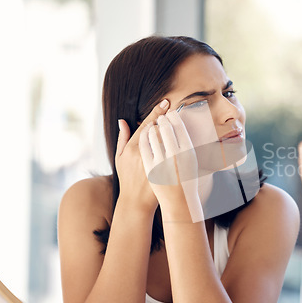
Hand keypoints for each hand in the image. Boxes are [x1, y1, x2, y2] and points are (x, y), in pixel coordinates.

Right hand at [115, 99, 169, 213]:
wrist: (138, 200)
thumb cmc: (128, 177)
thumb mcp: (120, 158)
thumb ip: (122, 139)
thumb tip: (122, 121)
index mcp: (134, 149)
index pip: (147, 125)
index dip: (156, 112)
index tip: (165, 102)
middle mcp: (147, 154)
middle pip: (160, 129)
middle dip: (167, 117)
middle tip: (174, 106)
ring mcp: (159, 162)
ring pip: (169, 138)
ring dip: (173, 127)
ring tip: (178, 118)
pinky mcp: (168, 169)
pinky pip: (176, 150)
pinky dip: (178, 141)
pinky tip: (181, 134)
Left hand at [139, 110, 202, 221]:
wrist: (176, 201)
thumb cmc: (187, 180)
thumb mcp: (192, 161)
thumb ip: (186, 144)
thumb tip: (181, 126)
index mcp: (187, 152)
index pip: (179, 127)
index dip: (174, 117)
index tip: (172, 112)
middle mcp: (174, 155)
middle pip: (165, 128)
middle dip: (162, 118)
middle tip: (162, 114)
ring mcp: (160, 160)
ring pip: (152, 134)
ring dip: (152, 125)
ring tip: (155, 122)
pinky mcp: (149, 166)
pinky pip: (143, 144)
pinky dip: (144, 135)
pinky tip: (146, 133)